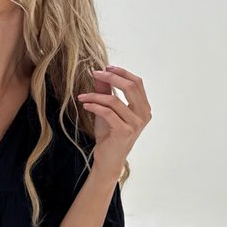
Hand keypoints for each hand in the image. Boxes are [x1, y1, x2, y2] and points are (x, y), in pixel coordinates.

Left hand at [77, 65, 151, 181]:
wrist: (108, 158)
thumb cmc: (110, 134)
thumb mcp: (107, 109)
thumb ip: (106, 92)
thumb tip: (101, 73)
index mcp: (144, 107)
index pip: (137, 83)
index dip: (122, 72)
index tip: (106, 67)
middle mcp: (144, 115)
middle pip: (130, 87)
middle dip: (111, 77)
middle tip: (95, 73)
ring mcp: (135, 124)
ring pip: (114, 100)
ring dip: (95, 95)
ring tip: (82, 96)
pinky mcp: (124, 132)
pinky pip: (107, 112)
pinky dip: (94, 106)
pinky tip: (85, 105)